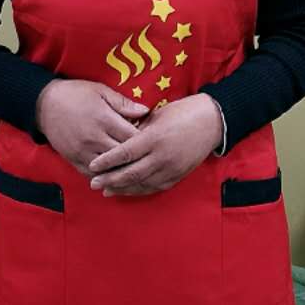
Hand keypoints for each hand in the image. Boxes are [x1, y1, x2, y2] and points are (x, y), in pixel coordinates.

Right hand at [35, 79, 150, 176]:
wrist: (44, 104)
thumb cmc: (75, 94)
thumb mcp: (100, 91)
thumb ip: (123, 103)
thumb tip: (146, 111)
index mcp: (104, 119)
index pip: (132, 136)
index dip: (145, 139)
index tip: (152, 139)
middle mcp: (95, 138)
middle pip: (123, 155)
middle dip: (137, 156)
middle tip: (148, 157)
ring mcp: (84, 152)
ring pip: (110, 169)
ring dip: (123, 170)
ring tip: (136, 170)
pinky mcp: (74, 160)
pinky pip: (93, 175)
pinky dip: (106, 177)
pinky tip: (116, 177)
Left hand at [86, 94, 222, 197]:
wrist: (211, 122)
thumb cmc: (181, 112)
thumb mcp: (156, 115)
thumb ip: (137, 128)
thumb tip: (117, 137)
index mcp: (154, 138)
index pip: (124, 154)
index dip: (107, 161)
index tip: (92, 166)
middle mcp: (161, 157)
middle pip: (130, 174)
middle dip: (110, 180)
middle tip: (93, 183)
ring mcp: (170, 169)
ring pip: (141, 184)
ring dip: (122, 189)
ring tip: (106, 190)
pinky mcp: (177, 176)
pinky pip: (154, 187)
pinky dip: (138, 190)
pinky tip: (127, 191)